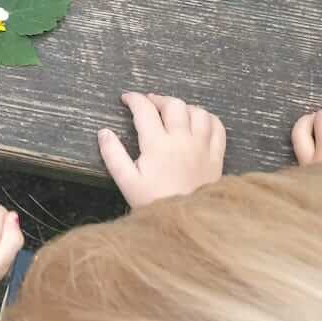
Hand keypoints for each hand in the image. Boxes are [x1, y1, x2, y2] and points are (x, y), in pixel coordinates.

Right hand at [99, 93, 225, 208]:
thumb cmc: (154, 201)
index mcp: (157, 144)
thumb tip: (104, 132)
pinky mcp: (216, 155)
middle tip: (148, 104)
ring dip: (183, 107)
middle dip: (158, 99)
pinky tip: (198, 122)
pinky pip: (217, 127)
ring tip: (172, 113)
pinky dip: (207, 118)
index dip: (134, 99)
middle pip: (173, 105)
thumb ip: (113, 154)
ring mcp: (202, 146)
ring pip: (197, 112)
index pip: (145, 109)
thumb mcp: (126, 181)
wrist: (188, 222)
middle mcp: (182, 139)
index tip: (126, 98)